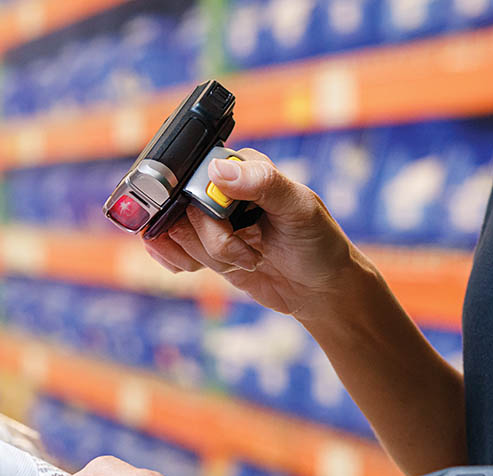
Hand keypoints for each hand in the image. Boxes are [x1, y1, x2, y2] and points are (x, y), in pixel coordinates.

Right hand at [142, 149, 369, 319]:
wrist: (321, 289)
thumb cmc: (319, 242)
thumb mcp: (299, 207)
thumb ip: (262, 182)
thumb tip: (216, 170)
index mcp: (242, 168)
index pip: (197, 172)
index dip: (198, 200)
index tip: (222, 223)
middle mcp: (221, 192)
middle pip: (182, 208)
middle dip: (213, 240)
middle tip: (248, 254)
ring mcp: (211, 222)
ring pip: (178, 234)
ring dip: (209, 257)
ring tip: (248, 261)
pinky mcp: (206, 249)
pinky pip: (172, 250)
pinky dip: (180, 263)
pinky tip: (207, 268)